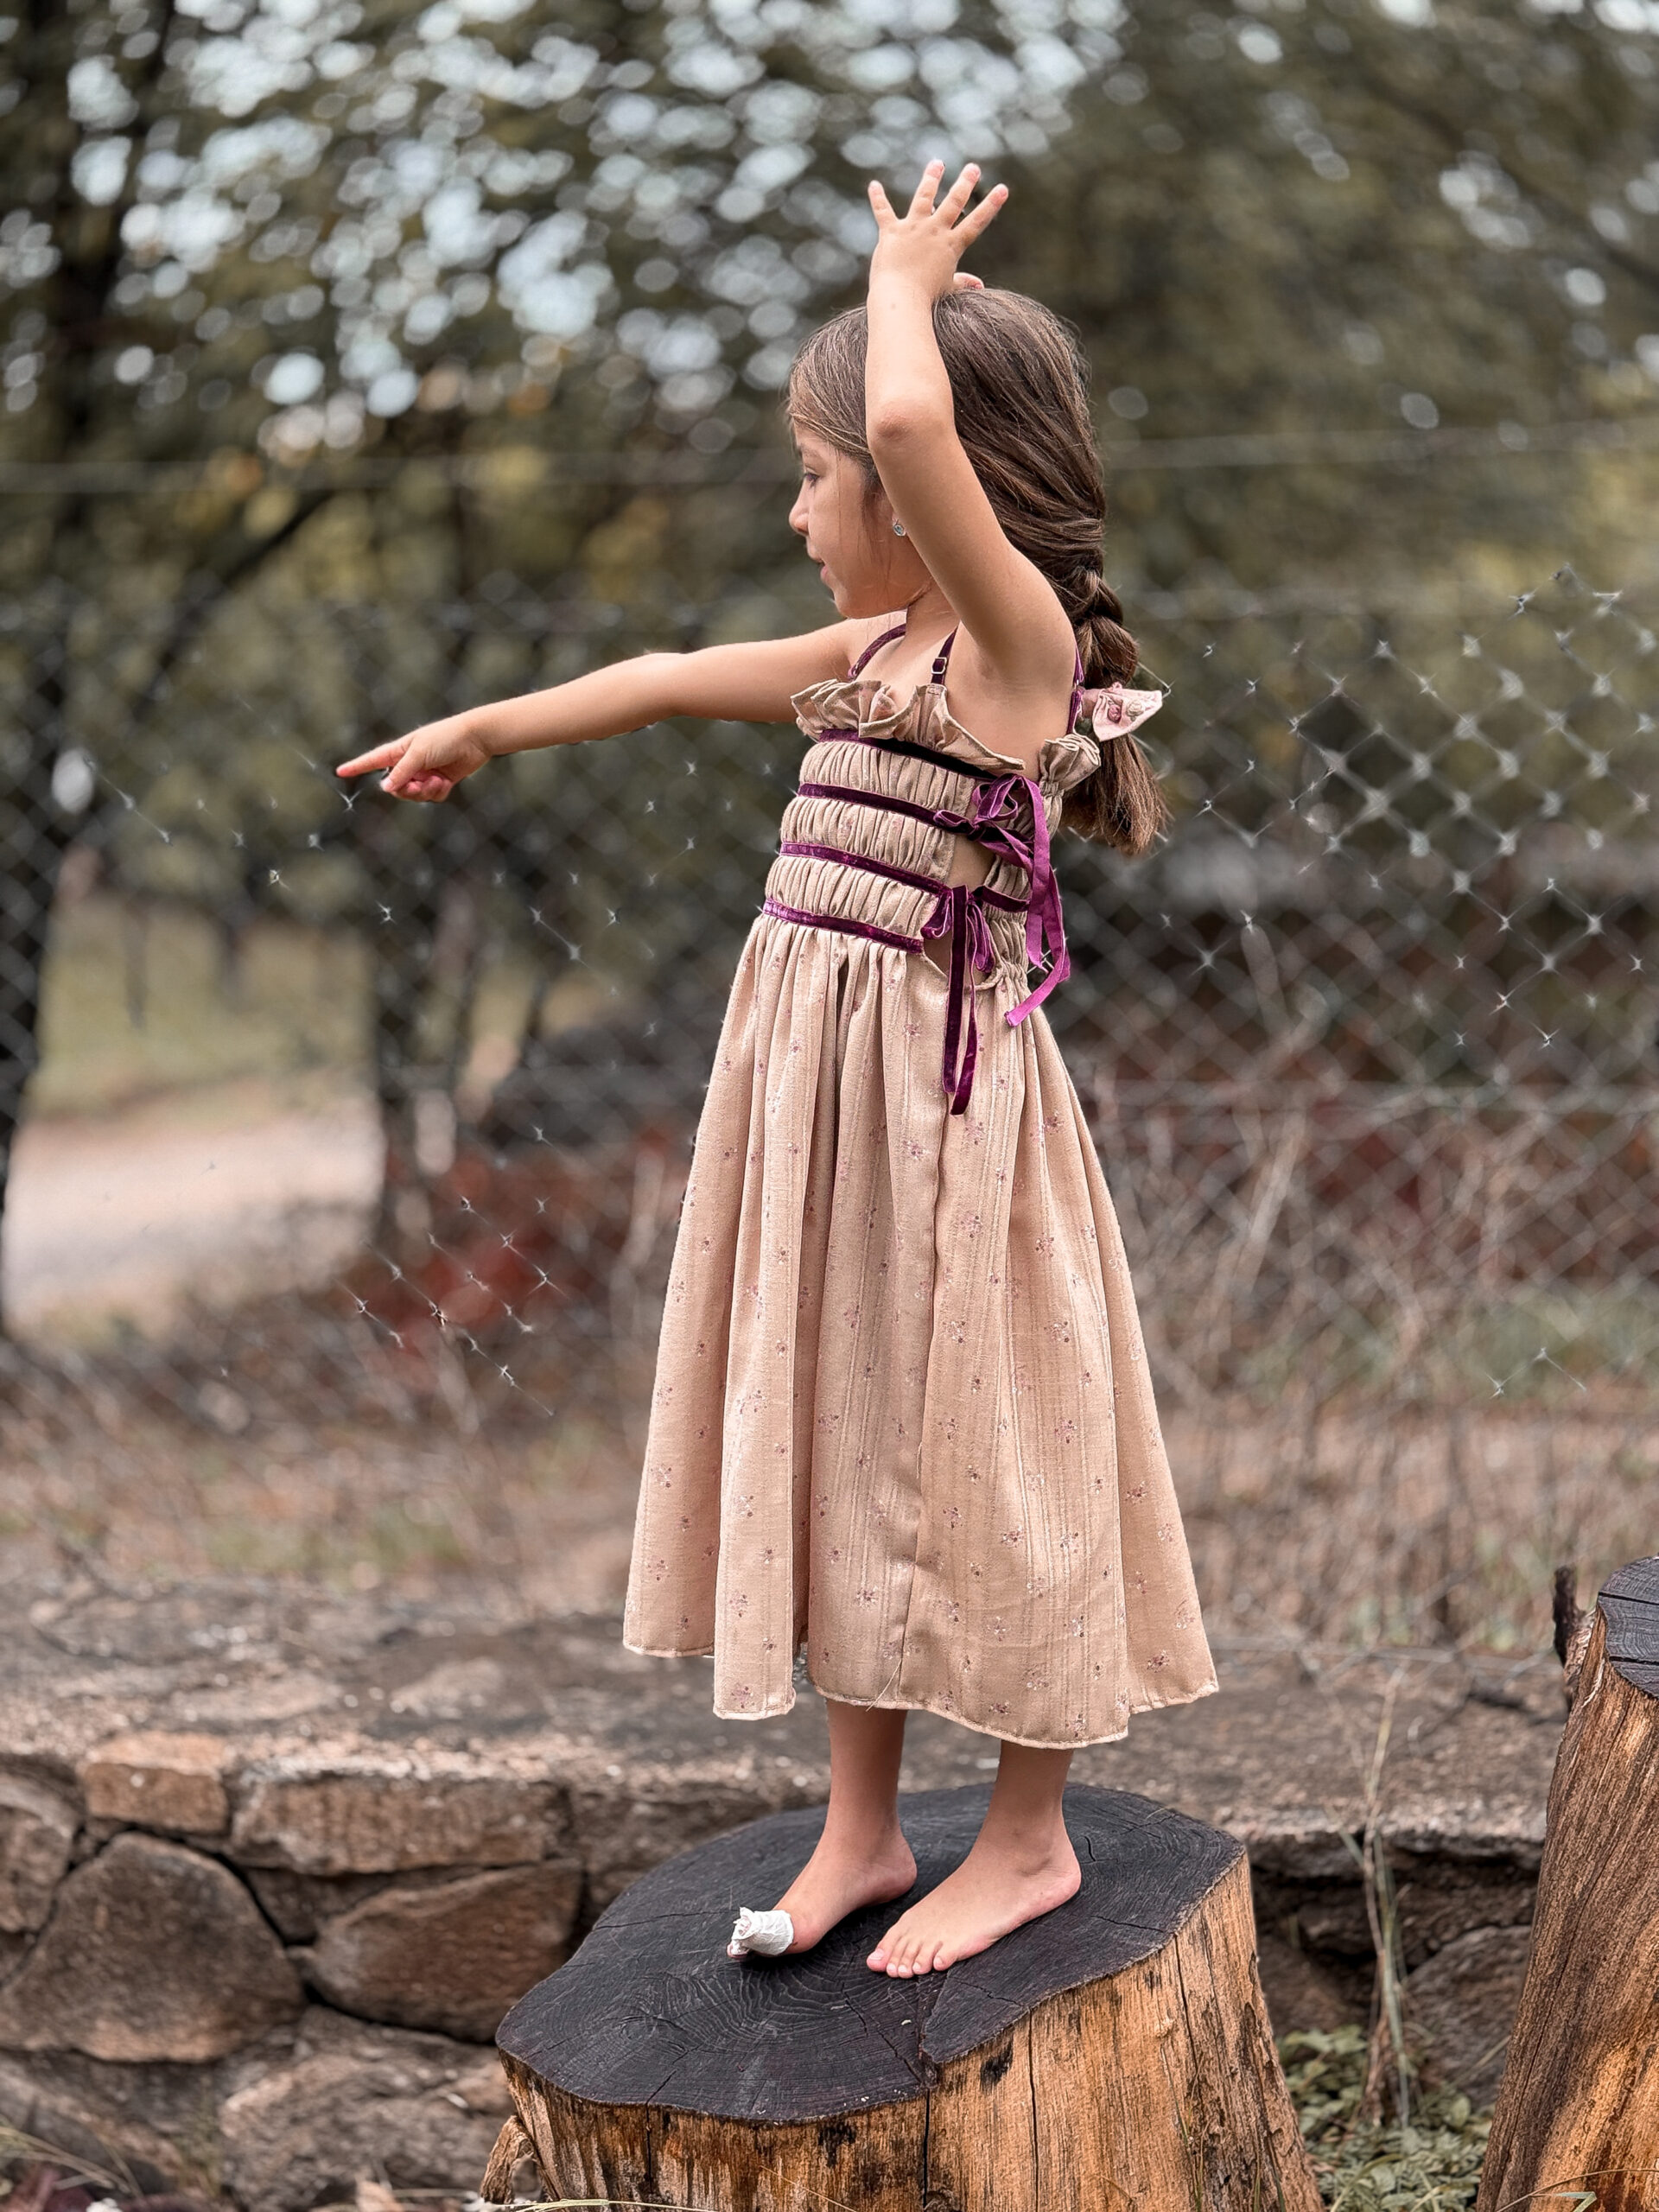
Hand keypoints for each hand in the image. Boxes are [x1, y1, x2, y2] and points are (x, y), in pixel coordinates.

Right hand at [336, 712, 492, 801]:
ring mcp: (424, 773)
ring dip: (425, 792)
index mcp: (399, 750)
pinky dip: (437, 792)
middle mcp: (409, 763)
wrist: (475, 738)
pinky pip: (431, 797)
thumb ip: (402, 771)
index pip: (372, 760)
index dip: (356, 766)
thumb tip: (385, 788)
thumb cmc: (445, 737)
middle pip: (395, 787)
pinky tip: (446, 782)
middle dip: (407, 790)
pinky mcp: (439, 781)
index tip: (340, 771)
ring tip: (437, 780)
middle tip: (420, 784)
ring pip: (414, 795)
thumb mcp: (419, 753)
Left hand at [867, 159, 1005, 300]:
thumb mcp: (949, 290)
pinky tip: (874, 185)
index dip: (991, 205)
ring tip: (937, 163)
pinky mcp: (891, 232)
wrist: (901, 299)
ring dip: (931, 178)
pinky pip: (883, 211)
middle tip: (973, 168)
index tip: (1003, 189)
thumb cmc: (926, 300)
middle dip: (965, 183)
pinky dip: (878, 198)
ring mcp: (913, 229)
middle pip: (954, 202)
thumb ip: (963, 283)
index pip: (976, 222)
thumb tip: (979, 286)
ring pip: (924, 196)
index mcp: (951, 246)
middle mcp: (934, 231)